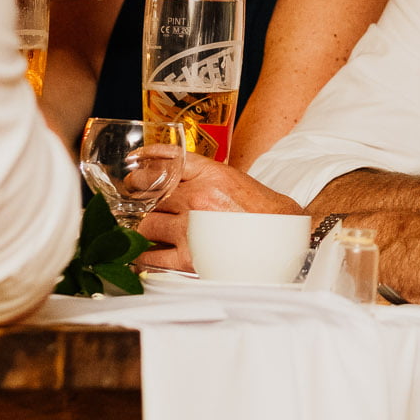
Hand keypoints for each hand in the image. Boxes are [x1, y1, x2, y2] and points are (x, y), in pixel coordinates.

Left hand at [136, 154, 302, 269]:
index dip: (145, 164)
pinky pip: (151, 257)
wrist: (285, 240)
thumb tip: (168, 178)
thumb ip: (201, 176)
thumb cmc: (263, 212)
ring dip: (143, 229)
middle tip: (136, 206)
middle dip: (140, 200)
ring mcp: (191, 229)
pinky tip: (144, 254)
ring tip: (144, 232)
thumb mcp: (233, 180)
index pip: (166, 161)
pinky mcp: (189, 258)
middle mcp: (198, 199)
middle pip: (149, 195)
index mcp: (211, 175)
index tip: (135, 167)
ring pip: (146, 226)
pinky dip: (144, 256)